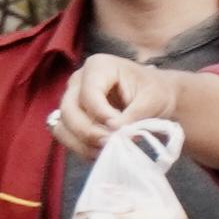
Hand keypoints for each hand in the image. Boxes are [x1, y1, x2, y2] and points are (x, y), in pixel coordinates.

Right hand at [49, 55, 186, 157]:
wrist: (157, 99)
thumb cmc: (156, 92)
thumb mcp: (152, 100)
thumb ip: (133, 114)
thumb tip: (114, 129)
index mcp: (98, 66)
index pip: (88, 93)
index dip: (101, 114)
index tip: (120, 129)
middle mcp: (79, 80)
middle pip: (68, 110)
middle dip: (89, 132)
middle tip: (112, 143)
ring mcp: (72, 99)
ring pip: (62, 125)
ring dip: (83, 143)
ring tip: (109, 149)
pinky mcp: (72, 118)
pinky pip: (66, 136)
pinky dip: (81, 148)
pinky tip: (102, 152)